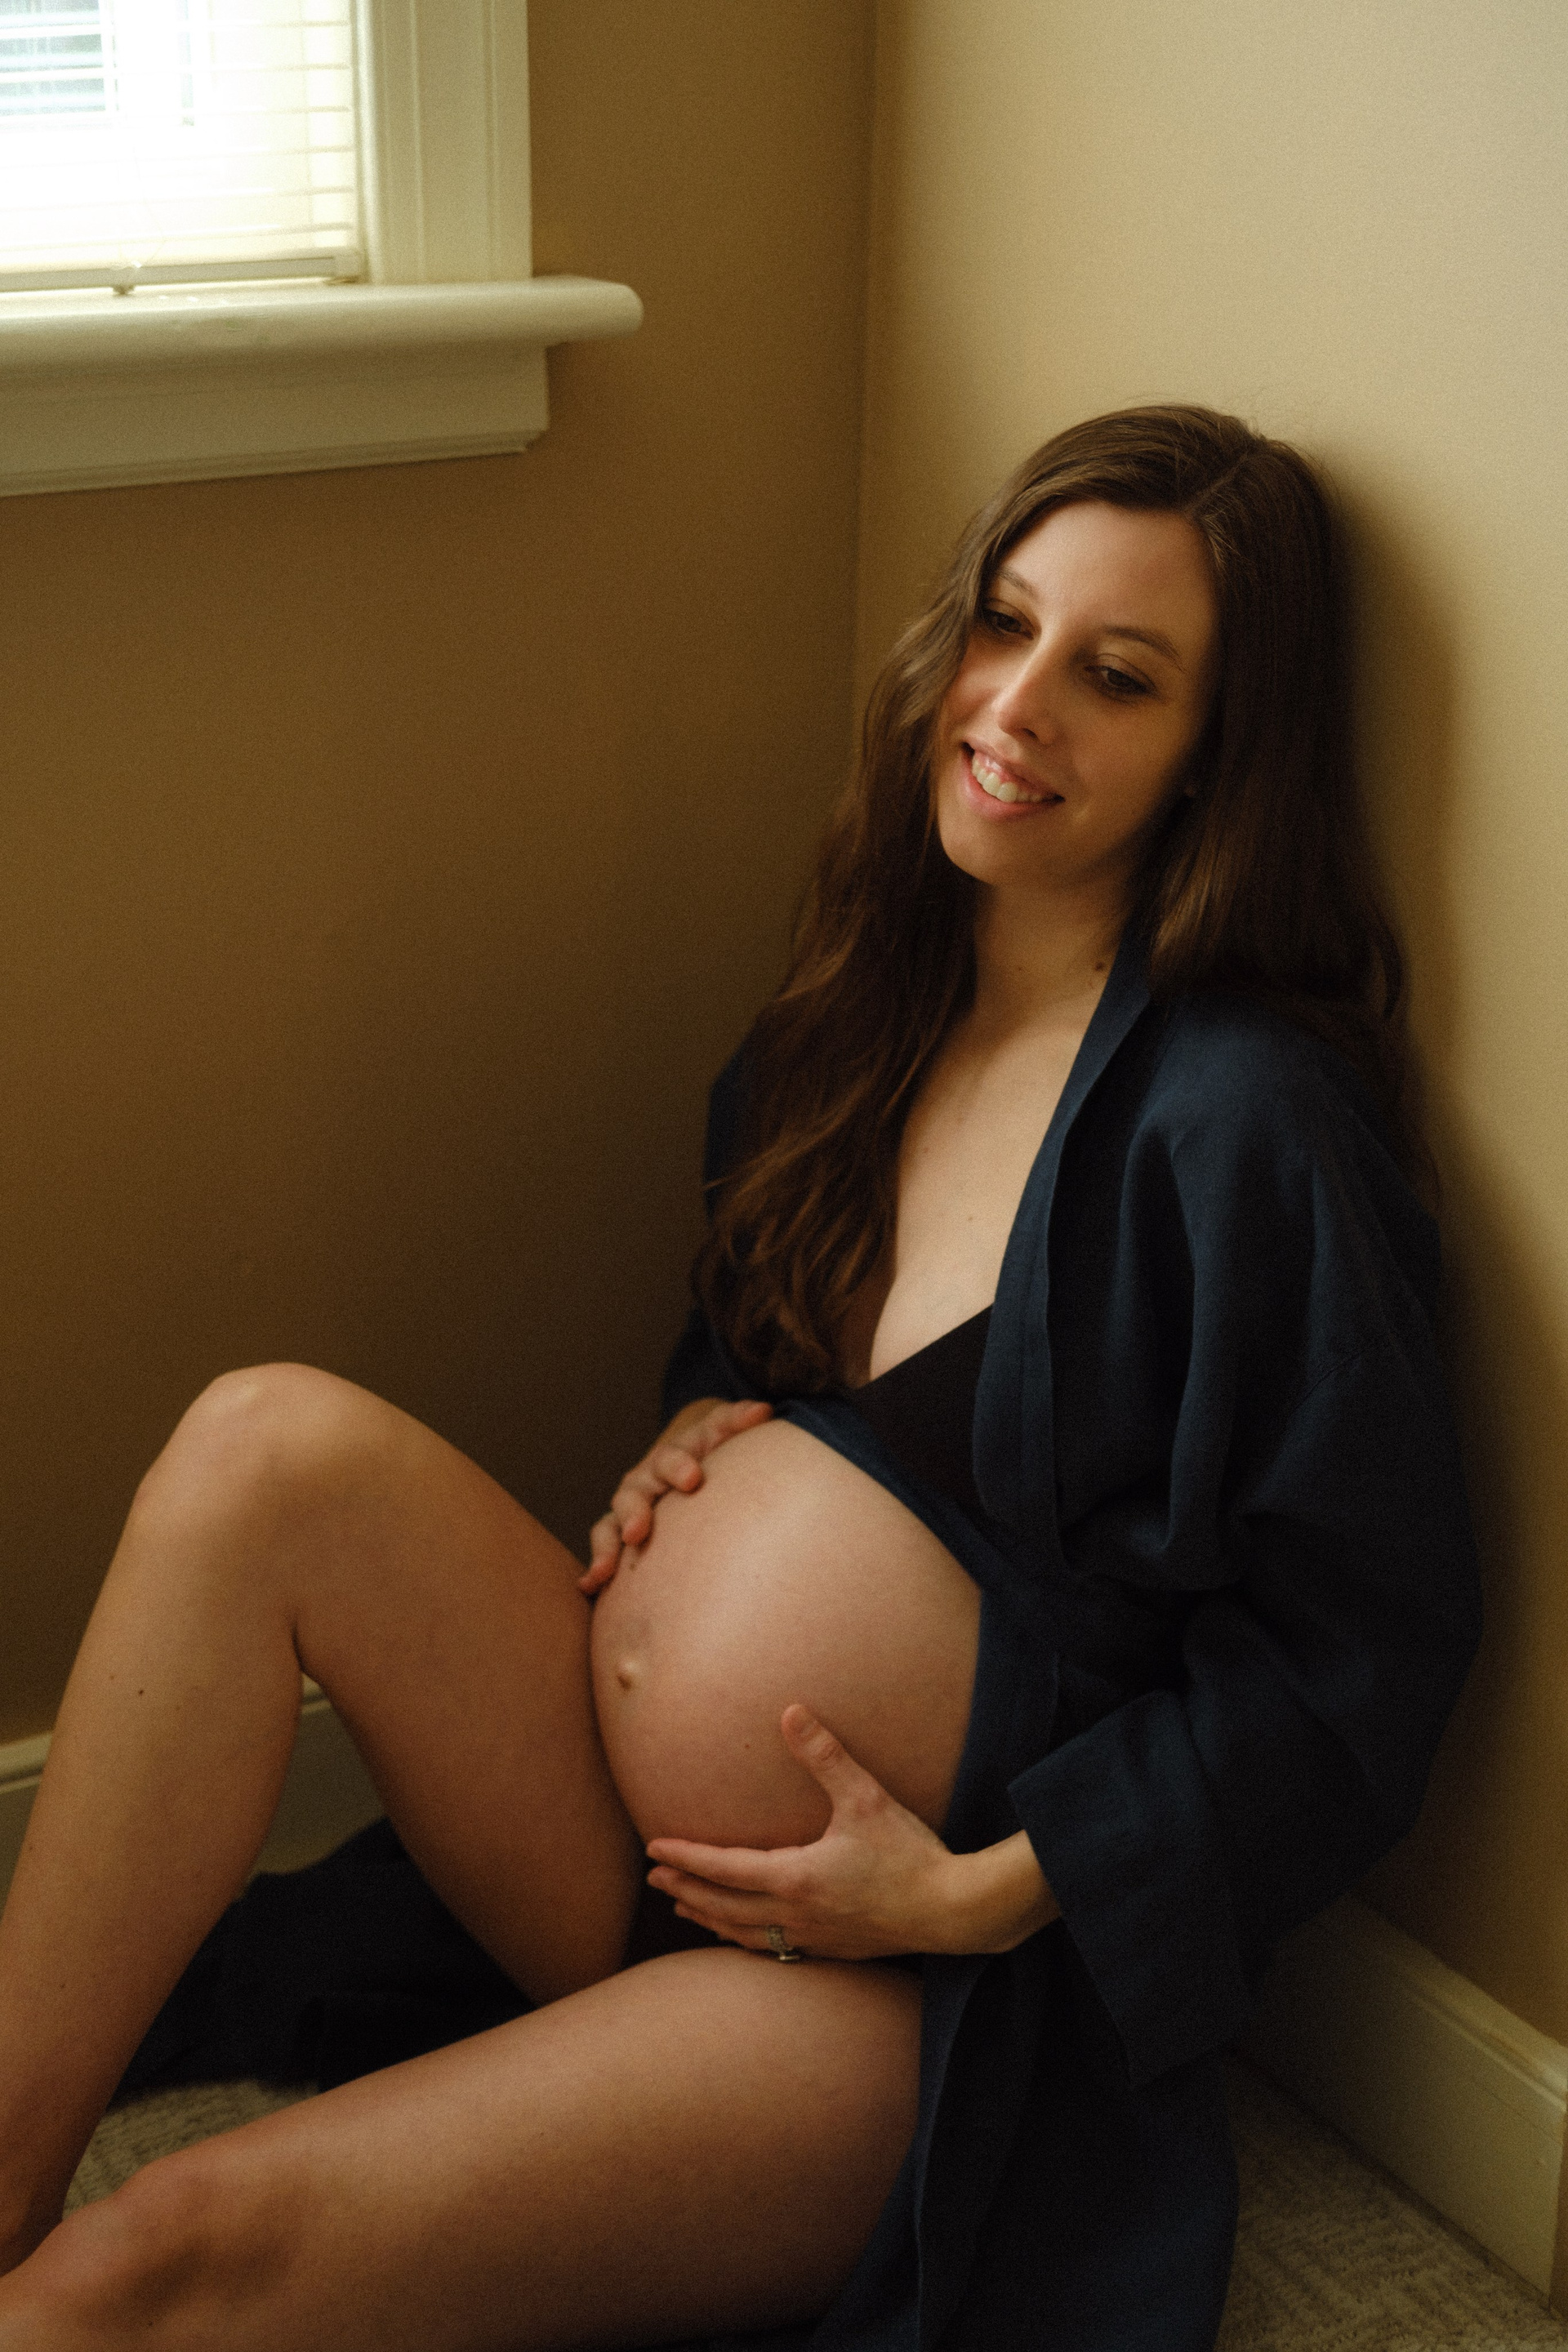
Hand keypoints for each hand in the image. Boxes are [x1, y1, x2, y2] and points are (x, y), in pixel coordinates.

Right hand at [579, 1396, 773, 1594]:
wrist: (683, 1459)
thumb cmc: (707, 1449)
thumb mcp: (720, 1432)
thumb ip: (738, 1420)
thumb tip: (763, 1411)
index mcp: (670, 1457)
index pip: (671, 1458)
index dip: (679, 1467)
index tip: (692, 1479)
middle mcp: (644, 1481)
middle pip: (634, 1493)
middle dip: (635, 1512)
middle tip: (639, 1531)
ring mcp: (629, 1506)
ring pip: (611, 1523)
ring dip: (608, 1546)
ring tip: (606, 1570)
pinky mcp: (620, 1530)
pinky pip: (604, 1546)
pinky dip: (596, 1564)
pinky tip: (590, 1586)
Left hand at [645, 1706, 963, 1960]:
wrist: (952, 1911)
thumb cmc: (909, 1856)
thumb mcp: (866, 1798)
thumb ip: (825, 1755)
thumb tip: (791, 1712)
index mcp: (795, 1878)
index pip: (724, 1868)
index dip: (686, 1856)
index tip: (654, 1847)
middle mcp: (795, 1914)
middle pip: (723, 1904)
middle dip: (685, 1888)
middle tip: (653, 1877)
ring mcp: (813, 1938)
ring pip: (745, 1932)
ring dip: (709, 1917)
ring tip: (684, 1906)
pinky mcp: (832, 1949)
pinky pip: (772, 1948)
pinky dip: (744, 1938)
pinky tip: (742, 1933)